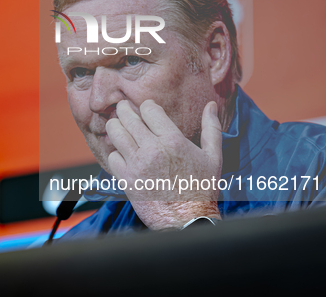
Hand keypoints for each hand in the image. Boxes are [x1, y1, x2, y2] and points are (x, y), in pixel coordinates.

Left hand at [105, 100, 222, 229]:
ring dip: (115, 127)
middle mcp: (153, 149)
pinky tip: (123, 154)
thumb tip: (211, 105)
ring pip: (115, 132)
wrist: (188, 220)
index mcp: (173, 140)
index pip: (149, 109)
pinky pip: (112, 157)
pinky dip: (115, 153)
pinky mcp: (127, 180)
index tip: (145, 109)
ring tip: (118, 127)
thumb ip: (211, 128)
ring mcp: (137, 164)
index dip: (146, 106)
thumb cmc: (202, 189)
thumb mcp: (213, 156)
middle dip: (124, 110)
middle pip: (127, 117)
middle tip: (123, 109)